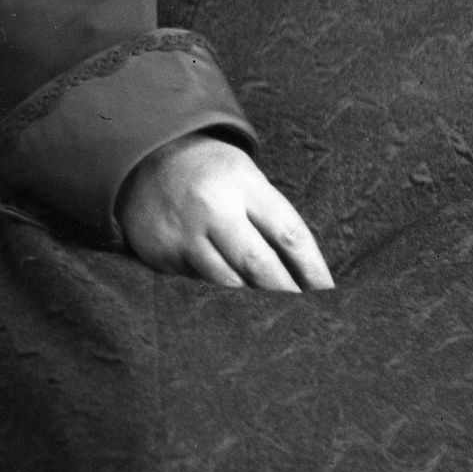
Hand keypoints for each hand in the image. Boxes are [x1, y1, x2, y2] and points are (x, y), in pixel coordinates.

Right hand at [118, 137, 334, 293]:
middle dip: (284, 292)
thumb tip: (300, 271)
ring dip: (251, 300)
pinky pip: (198, 282)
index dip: (312, 268)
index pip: (289, 233)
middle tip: (304, 313)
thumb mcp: (246, 178)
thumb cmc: (212, 172)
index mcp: (245, 185)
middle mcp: (214, 208)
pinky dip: (217, 290)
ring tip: (270, 312)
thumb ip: (270, 217)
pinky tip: (228, 294)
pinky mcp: (162, 253)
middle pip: (259, 264)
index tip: (328, 292)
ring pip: (227, 282)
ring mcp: (185, 233)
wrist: (144, 158)